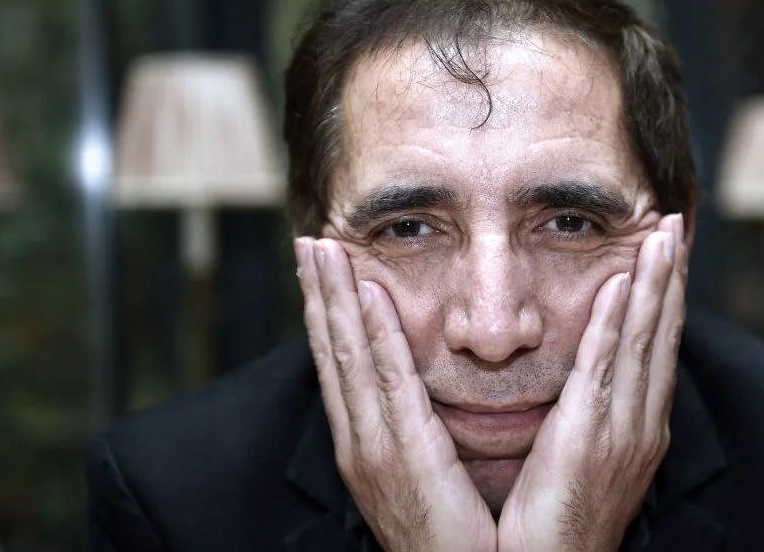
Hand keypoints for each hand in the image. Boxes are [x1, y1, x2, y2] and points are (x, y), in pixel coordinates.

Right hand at [294, 238, 496, 551]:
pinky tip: (364, 295)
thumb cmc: (454, 535)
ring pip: (347, 355)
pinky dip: (370, 334)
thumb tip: (422, 395)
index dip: (326, 314)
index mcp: (364, 444)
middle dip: (318, 294)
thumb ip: (419, 432)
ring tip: (322, 251)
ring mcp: (371, 446)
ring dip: (333, 299)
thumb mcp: (427, 475)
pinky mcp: (400, 453)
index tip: (322, 270)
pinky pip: (386, 379)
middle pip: (332, 351)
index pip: (339, 365)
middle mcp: (358, 440)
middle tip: (309, 241)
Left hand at [496, 214, 687, 551]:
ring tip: (659, 236)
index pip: (655, 348)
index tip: (665, 254)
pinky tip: (621, 284)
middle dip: (668, 277)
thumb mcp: (585, 462)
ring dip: (653, 284)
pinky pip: (604, 365)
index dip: (663, 298)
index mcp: (640, 428)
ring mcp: (623, 428)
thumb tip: (583, 386)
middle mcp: (642, 422)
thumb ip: (589, 419)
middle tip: (670, 225)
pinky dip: (616, 321)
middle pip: (659, 335)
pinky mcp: (590, 433)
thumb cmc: (559, 522)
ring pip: (641, 340)